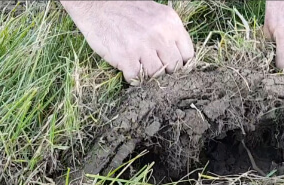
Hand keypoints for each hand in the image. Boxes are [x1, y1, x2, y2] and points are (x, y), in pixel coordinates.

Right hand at [61, 1, 194, 81]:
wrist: (95, 3)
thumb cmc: (125, 9)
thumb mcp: (155, 13)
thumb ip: (168, 32)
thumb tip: (178, 56)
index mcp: (170, 22)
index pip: (188, 54)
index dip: (179, 62)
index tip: (170, 64)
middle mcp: (160, 34)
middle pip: (174, 67)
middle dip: (165, 70)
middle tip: (152, 66)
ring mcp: (143, 47)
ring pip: (157, 75)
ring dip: (148, 75)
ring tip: (139, 66)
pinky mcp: (126, 57)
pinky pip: (137, 78)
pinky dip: (132, 77)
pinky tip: (127, 68)